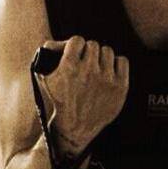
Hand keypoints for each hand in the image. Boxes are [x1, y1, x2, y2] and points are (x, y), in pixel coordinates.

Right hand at [37, 36, 129, 152]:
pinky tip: (109, 72)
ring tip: (97, 69)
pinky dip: (116, 64)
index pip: (78, 40)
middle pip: (93, 45)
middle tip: (86, 63)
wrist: (75, 128)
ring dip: (101, 58)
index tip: (76, 54)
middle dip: (88, 53)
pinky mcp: (120, 87)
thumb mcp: (44, 78)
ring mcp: (106, 79)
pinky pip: (123, 61)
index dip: (76, 47)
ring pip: (107, 51)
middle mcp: (89, 71)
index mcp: (69, 67)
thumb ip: (48, 54)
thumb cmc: (59, 102)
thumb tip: (61, 41)